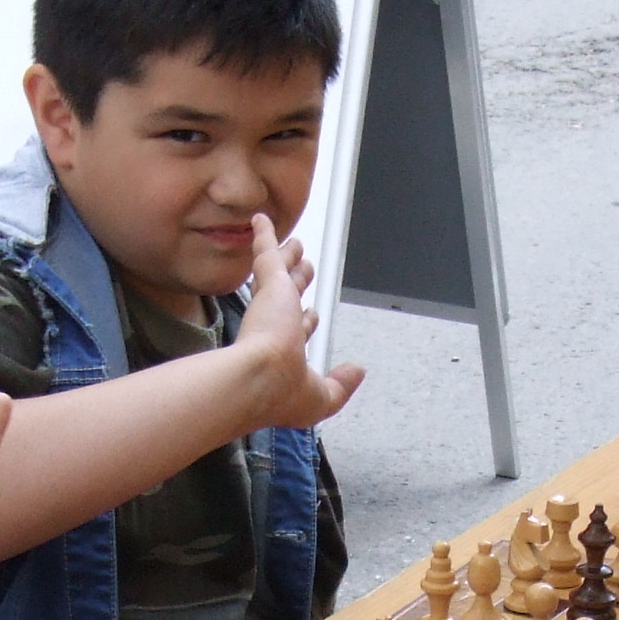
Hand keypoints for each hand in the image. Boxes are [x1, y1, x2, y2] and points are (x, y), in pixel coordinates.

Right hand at [230, 215, 365, 429]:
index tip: (310, 315)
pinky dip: (264, 235)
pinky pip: (266, 250)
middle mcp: (276, 326)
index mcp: (286, 353)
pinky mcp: (269, 283)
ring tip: (293, 245)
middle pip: (289, 298)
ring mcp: (271, 304)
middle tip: (302, 271)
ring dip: (287, 258)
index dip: (306, 322)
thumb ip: (341, 385)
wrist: (260, 377)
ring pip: (280, 273)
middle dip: (296, 285)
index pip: (298, 332)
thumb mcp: (322, 398)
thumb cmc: (282, 392)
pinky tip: (261, 221)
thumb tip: (358, 371)